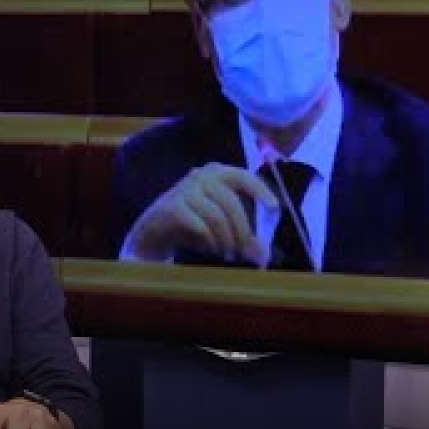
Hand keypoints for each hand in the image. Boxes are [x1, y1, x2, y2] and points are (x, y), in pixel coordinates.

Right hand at [124, 162, 277, 264]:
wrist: (154, 229)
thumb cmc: (193, 223)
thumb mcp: (221, 225)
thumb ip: (242, 234)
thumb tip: (263, 255)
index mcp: (216, 173)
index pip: (242, 176)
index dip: (260, 190)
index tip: (274, 207)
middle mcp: (200, 176)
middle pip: (231, 202)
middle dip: (242, 229)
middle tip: (244, 250)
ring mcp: (184, 189)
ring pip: (216, 216)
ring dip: (226, 239)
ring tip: (228, 253)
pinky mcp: (173, 207)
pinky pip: (200, 225)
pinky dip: (210, 241)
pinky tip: (211, 249)